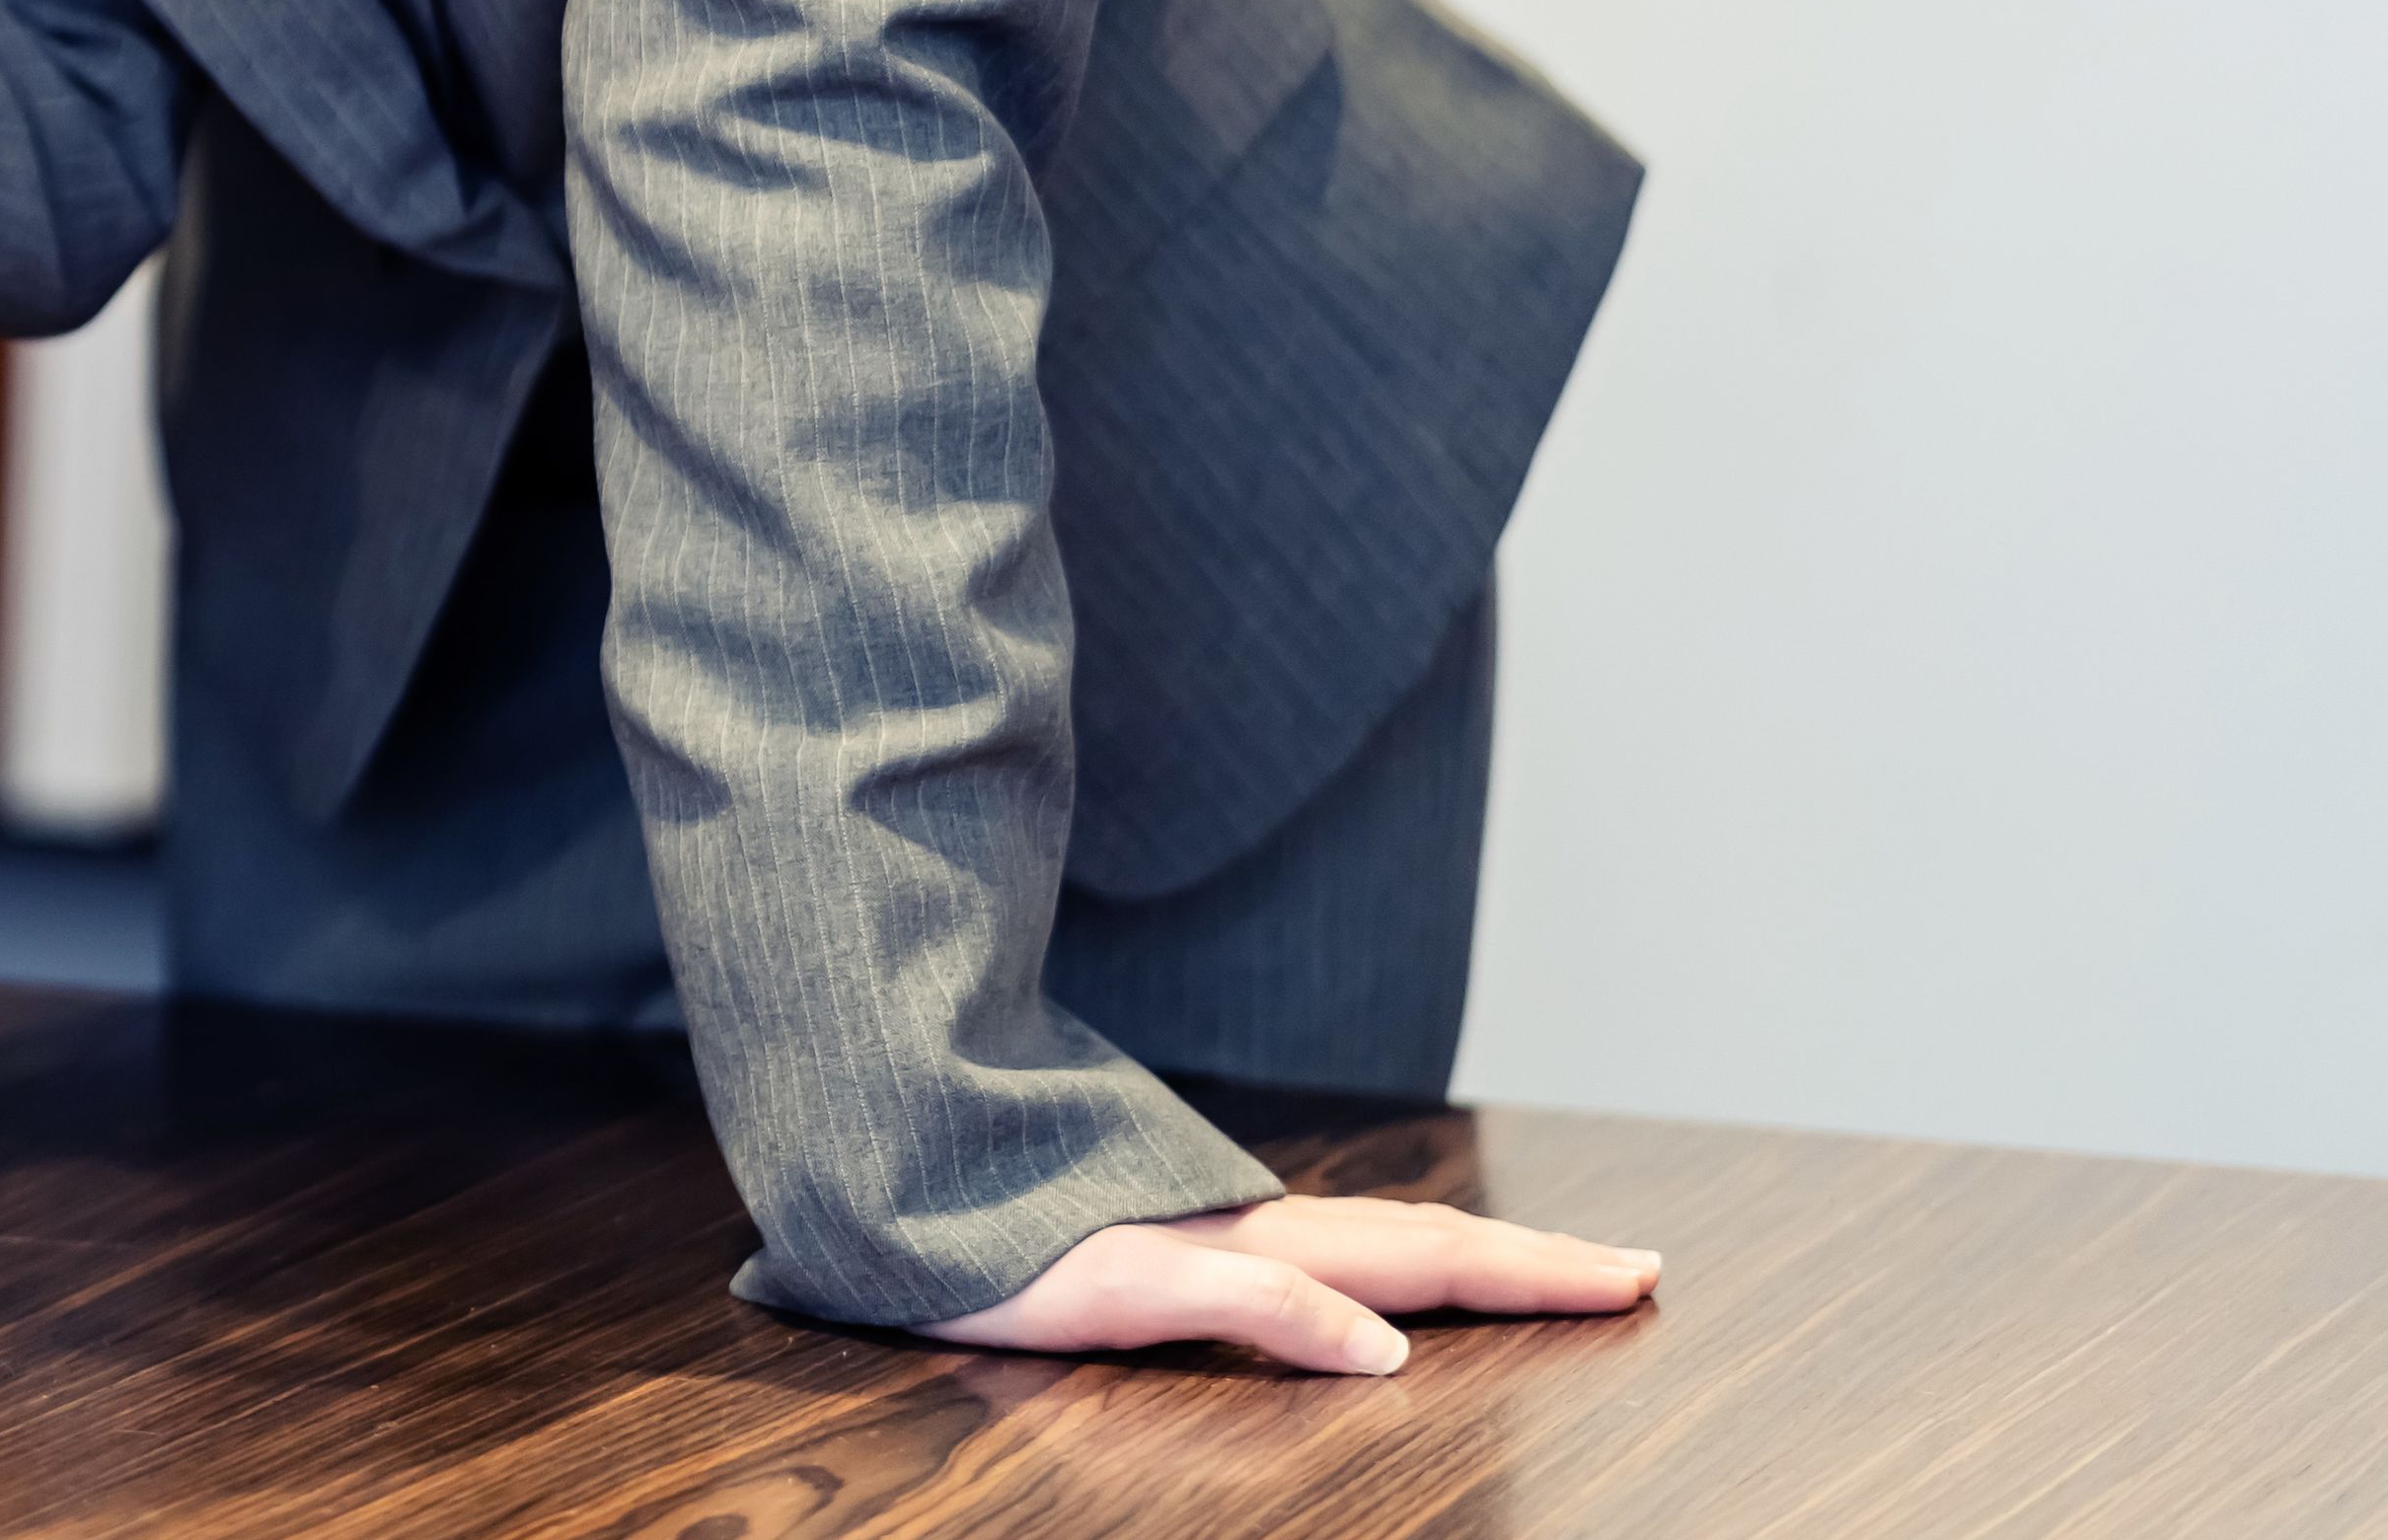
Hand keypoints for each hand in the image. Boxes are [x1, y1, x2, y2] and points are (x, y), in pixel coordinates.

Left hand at [927, 1193, 1660, 1374]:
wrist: (889, 1172)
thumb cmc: (991, 1250)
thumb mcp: (1124, 1295)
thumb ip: (1256, 1309)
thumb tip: (1386, 1353)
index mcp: (1263, 1248)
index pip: (1432, 1260)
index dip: (1536, 1274)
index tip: (1637, 1277)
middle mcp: (1256, 1229)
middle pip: (1426, 1240)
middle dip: (1534, 1259)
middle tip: (1637, 1267)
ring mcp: (1219, 1228)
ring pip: (1378, 1236)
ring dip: (1472, 1253)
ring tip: (1542, 1267)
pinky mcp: (1176, 1237)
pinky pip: (1321, 1245)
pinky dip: (1387, 1258)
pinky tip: (1379, 1276)